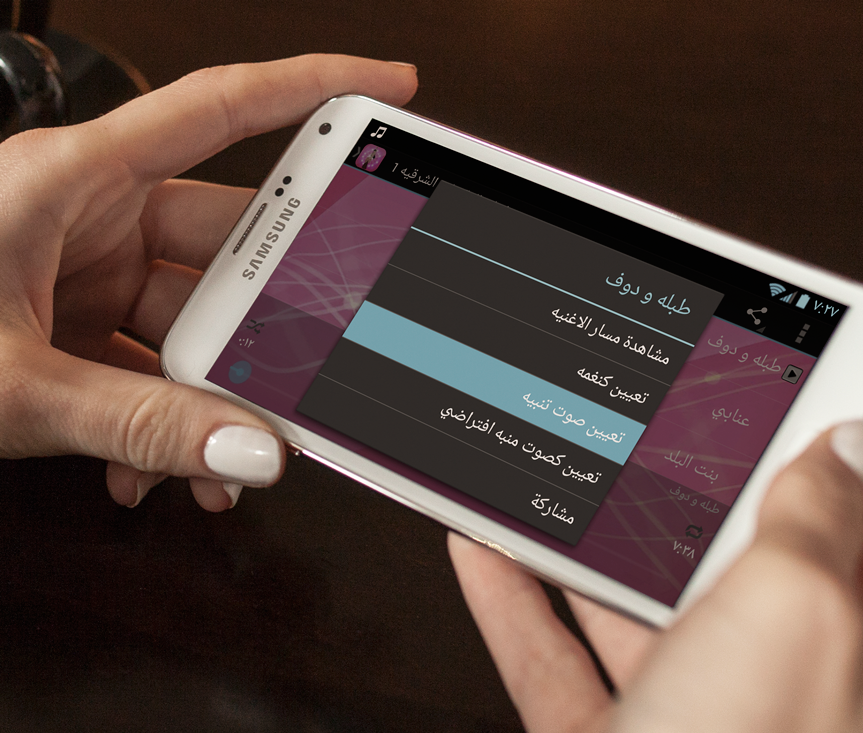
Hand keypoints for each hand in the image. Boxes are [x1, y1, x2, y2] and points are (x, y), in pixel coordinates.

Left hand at [0, 55, 416, 509]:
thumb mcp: (11, 383)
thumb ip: (135, 421)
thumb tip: (248, 450)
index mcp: (72, 180)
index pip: (219, 109)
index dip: (312, 88)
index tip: (386, 88)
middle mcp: (86, 215)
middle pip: (228, 243)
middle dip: (277, 312)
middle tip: (323, 357)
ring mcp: (81, 273)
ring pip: (192, 320)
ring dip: (216, 394)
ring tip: (227, 456)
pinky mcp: (69, 326)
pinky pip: (148, 364)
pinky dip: (162, 420)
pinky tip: (153, 473)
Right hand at [449, 395, 862, 732]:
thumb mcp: (800, 610)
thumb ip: (820, 516)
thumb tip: (857, 436)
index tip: (823, 350)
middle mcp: (791, 665)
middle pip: (753, 537)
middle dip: (708, 468)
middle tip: (666, 400)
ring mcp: (701, 703)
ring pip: (643, 594)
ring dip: (593, 533)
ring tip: (558, 468)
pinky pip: (560, 653)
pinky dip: (519, 602)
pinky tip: (489, 552)